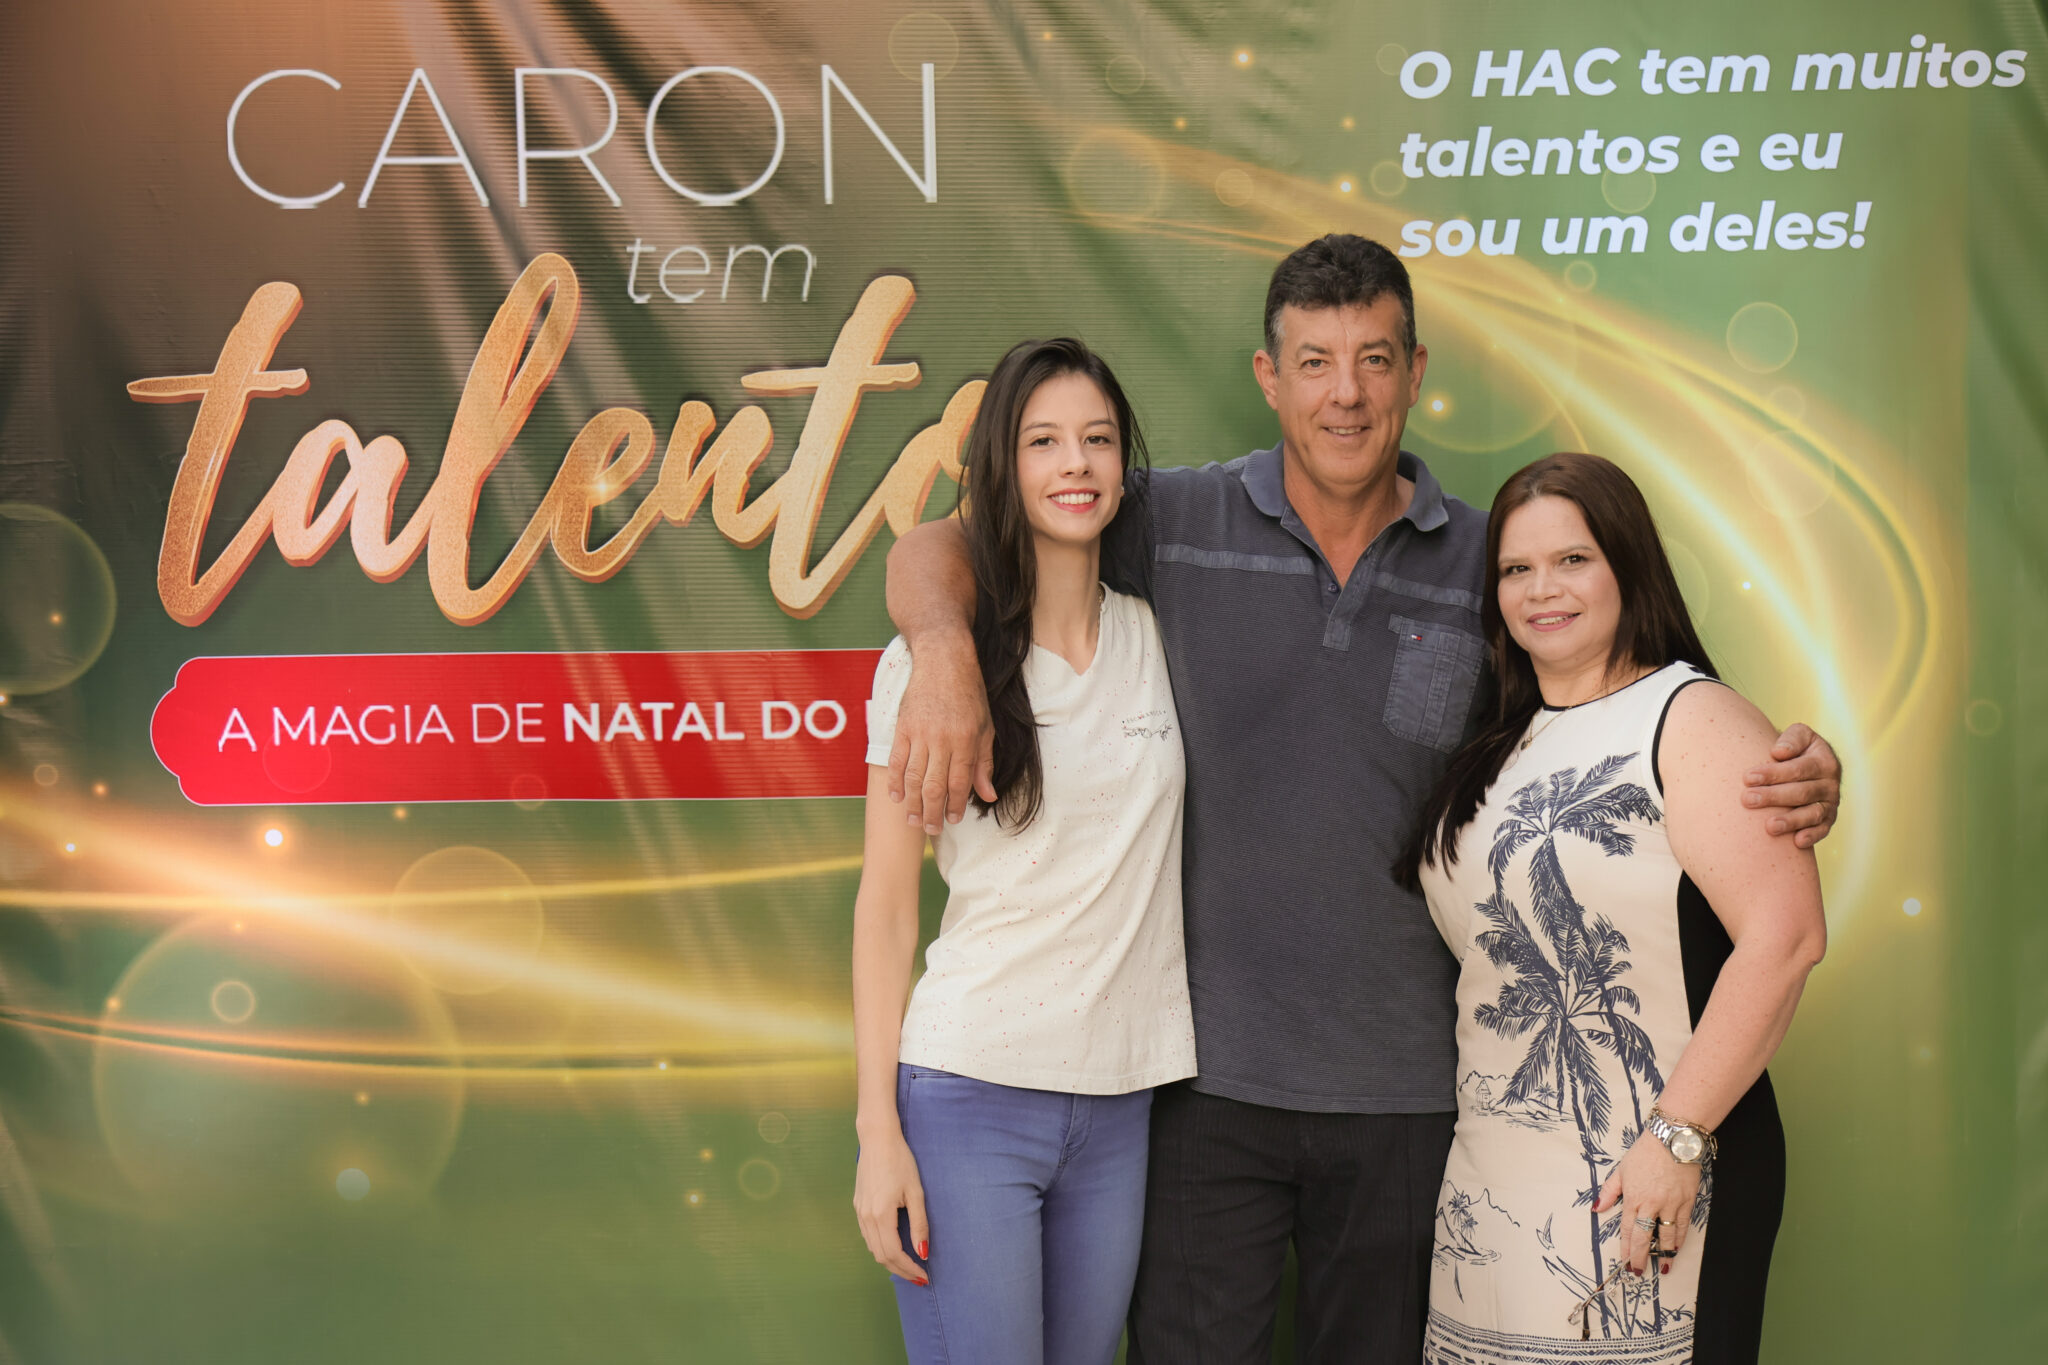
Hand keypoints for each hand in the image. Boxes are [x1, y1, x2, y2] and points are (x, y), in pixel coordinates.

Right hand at [853, 1129, 929, 1284]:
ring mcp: (859, 1212)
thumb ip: (919, 1224)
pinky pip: (867, 1236)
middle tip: (918, 1277)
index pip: (894, 1254)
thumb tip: (923, 1252)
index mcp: (881, 1215)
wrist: (877, 1139)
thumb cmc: (900, 1162)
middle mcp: (866, 1217)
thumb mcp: (916, 1192)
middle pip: (881, 1256)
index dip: (909, 1269)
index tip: (924, 1276)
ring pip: (872, 1248)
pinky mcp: (858, 1206)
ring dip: (890, 1261)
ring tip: (908, 1266)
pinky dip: (880, 1247)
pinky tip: (893, 1246)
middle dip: (900, 1270)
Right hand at [886, 634, 995, 835]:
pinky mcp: (903, 726)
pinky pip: (897, 760)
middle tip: (930, 828)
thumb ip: (983, 763)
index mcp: (966, 740)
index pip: (959, 782)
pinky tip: (897, 796)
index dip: (954, 805)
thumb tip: (988, 795)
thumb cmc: (969, 693)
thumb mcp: (986, 726)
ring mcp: (920, 733)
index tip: (952, 820)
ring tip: (913, 820)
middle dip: (932, 812)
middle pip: (934, 785)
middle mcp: (943, 739)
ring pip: (915, 777)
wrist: (943, 659)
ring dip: (913, 802)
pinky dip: (896, 780)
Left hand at [1593, 1132, 1701, 1275]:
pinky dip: (1680, 1239)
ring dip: (1664, 1253)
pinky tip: (1676, 1249)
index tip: (1625, 1262)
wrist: (1672, 1139)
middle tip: (1639, 1271)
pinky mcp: (1687, 1202)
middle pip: (1644, 1237)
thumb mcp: (1621, 1170)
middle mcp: (1651, 1204)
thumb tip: (1597, 1209)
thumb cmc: (1645, 1153)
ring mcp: (1671, 1204)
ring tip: (1662, 1267)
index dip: (1626, 1248)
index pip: (1627, 1229)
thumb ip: (1609, 1191)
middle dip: (1640, 1257)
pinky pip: (1683, 1226)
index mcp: (1633, 1197)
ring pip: (1667, 1235)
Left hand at [1744, 722, 1840, 848]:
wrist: (1807, 764)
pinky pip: (1822, 830)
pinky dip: (1812, 836)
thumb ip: (1792, 740)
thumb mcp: (1799, 735)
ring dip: (1791, 821)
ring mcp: (1830, 804)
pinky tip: (1797, 842)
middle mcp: (1830, 784)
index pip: (1798, 769)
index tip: (1748, 777)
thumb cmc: (1796, 749)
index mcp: (1824, 761)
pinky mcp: (1827, 820)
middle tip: (1748, 800)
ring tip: (1769, 827)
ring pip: (1812, 814)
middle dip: (1773, 797)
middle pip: (1801, 792)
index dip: (1774, 773)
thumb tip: (1779, 752)